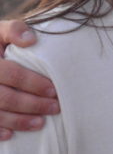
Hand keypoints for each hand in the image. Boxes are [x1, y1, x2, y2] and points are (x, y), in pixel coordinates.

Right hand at [0, 19, 57, 140]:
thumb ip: (14, 30)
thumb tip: (31, 40)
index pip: (12, 74)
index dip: (33, 83)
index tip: (54, 90)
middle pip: (5, 97)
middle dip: (31, 104)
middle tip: (55, 107)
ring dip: (18, 121)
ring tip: (41, 123)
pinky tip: (11, 135)